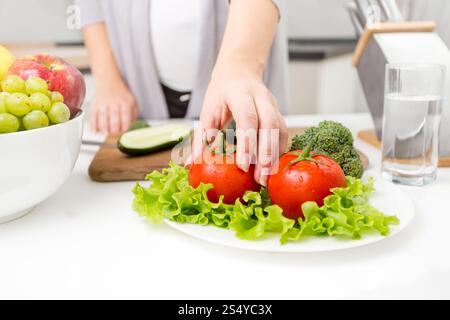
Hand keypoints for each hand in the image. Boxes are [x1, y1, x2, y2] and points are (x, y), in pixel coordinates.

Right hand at [90, 80, 137, 133]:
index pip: (125, 116)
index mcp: (125, 102)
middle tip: (114, 133)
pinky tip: (94, 131)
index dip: (124, 126)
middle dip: (113, 129)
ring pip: (102, 117)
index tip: (123, 131)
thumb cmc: (121, 94)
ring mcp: (103, 103)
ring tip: (105, 133)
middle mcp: (114, 102)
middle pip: (114, 117)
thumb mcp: (132, 101)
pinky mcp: (95, 104)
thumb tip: (131, 126)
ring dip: (103, 127)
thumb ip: (134, 114)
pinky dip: (93, 124)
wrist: (108, 81)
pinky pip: (93, 115)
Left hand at [198, 63, 287, 185]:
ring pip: (280, 130)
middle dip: (266, 154)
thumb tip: (191, 164)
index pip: (247, 118)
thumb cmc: (220, 95)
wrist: (239, 72)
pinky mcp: (279, 114)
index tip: (243, 167)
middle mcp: (261, 97)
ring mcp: (273, 104)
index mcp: (239, 93)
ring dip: (275, 156)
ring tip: (266, 179)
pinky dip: (279, 152)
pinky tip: (272, 169)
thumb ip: (202, 137)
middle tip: (260, 179)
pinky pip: (283, 134)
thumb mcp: (207, 111)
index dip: (246, 143)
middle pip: (269, 125)